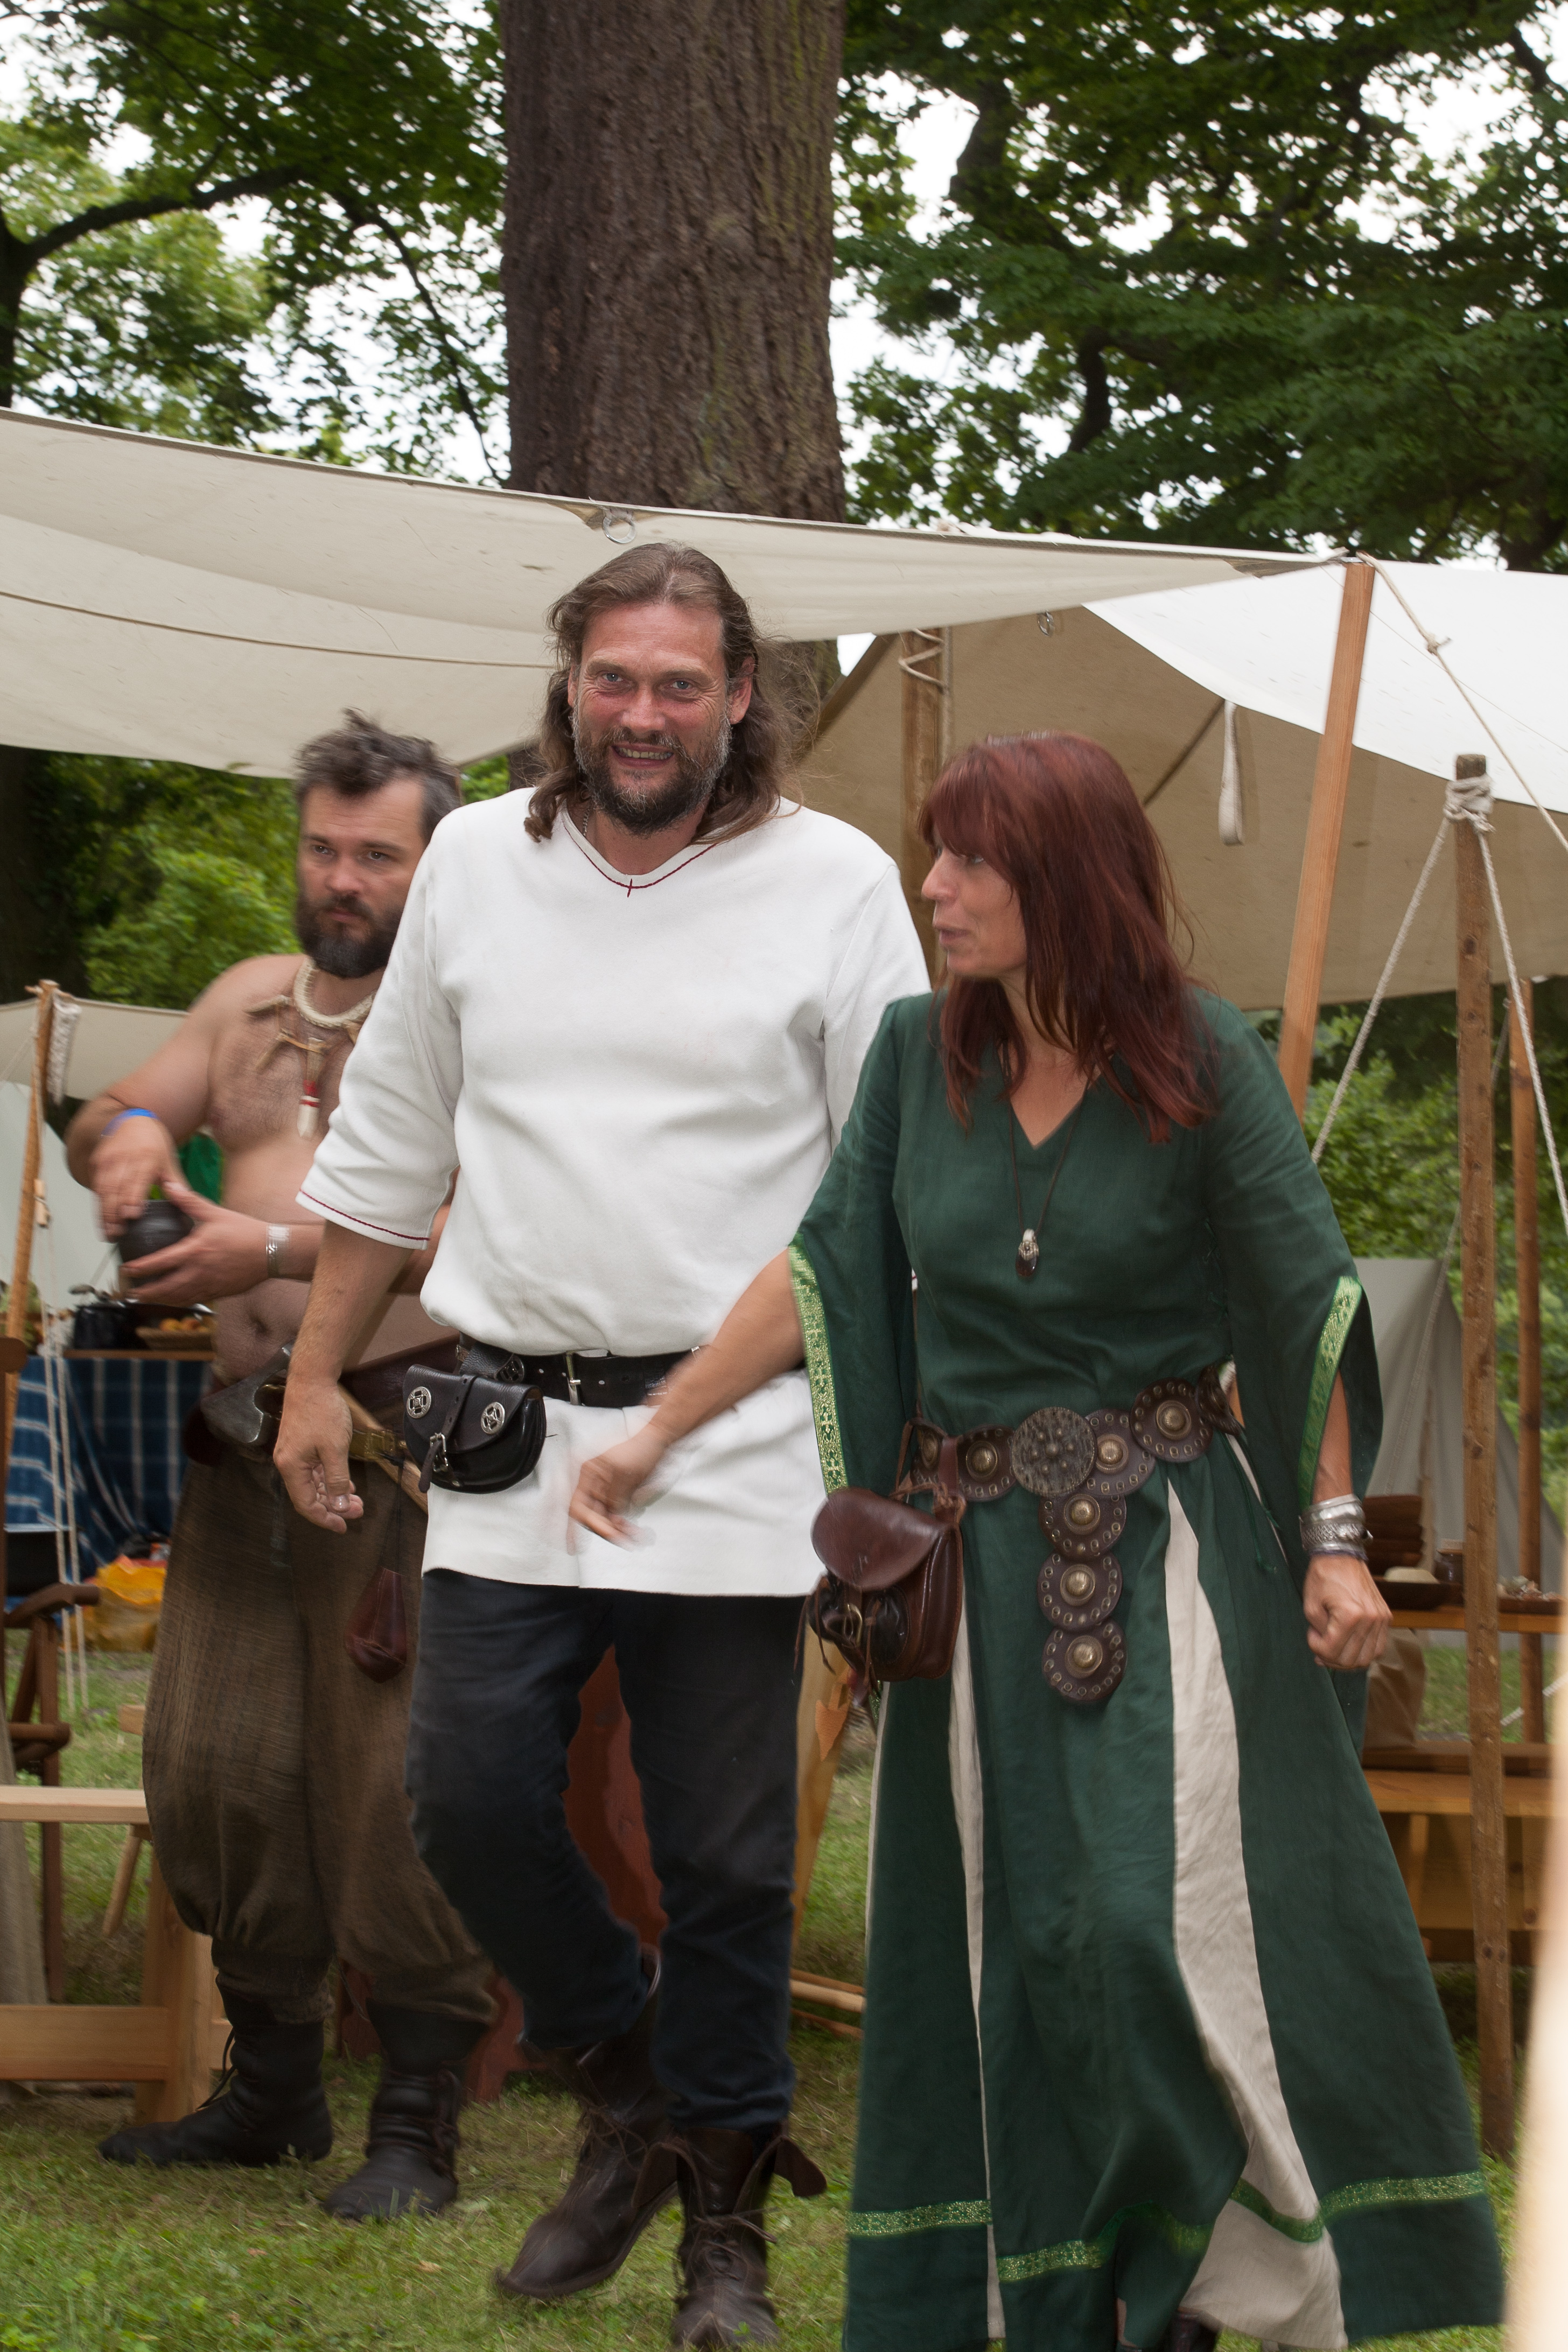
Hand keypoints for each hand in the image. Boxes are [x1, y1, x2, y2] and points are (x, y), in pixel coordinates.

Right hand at [92, 1112, 181, 1236]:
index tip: (131, 1216)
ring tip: (108, 1233)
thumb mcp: (168, 1159)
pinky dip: (98, 1204)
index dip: (132, 1198)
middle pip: (116, 1188)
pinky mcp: (97, 1162)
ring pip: (103, 1189)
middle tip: (117, 1233)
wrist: (131, 1120)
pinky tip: (102, 1220)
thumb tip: (186, 1200)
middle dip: (115, 1212)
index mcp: (146, 1156)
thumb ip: (176, 1181)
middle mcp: (124, 1157)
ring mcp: (108, 1159)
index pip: (137, 1180)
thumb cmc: (153, 1142)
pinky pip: (96, 1186)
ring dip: (104, 1213)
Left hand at [119, 1179, 269, 1305]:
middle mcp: (199, 1271)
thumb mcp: (214, 1213)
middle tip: (131, 1292)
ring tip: (148, 1299)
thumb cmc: (244, 1231)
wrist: (272, 1251)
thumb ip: (188, 1201)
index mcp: (195, 1251)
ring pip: (179, 1297)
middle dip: (146, 1292)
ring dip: (161, 1300)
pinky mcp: (220, 1293)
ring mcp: (210, 1285)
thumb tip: (168, 1186)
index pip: (160, 1262)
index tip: (127, 1270)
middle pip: (165, 1287)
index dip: (141, 1268)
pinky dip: (181, 1301)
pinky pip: (196, 1300)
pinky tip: (176, 1300)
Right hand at [274, 1377, 361, 1533]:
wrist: (311, 1380)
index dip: (325, 1518)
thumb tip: (341, 1506)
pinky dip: (329, 1479)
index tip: (344, 1526)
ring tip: (356, 1500)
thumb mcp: (335, 1449)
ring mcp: (293, 1454)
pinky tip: (346, 1484)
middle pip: (309, 1496)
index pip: (306, 1505)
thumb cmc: (321, 1411)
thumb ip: (337, 1480)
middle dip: (334, 1506)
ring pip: (313, 1484)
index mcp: (291, 1467)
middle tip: (358, 1511)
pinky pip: (314, 1470)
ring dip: (333, 1493)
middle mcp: (288, 1463)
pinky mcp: (300, 1445)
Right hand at [568, 1421, 674, 1545]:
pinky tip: (632, 1530)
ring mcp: (605, 1490)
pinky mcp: (618, 1495)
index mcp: (588, 1473)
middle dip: (604, 1529)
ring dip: (616, 1530)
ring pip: (604, 1518)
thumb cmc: (641, 1447)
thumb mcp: (625, 1471)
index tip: (576, 1545)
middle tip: (620, 1540)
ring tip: (632, 1536)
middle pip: (590, 1515)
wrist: (659, 1441)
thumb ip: (614, 1494)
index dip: (574, 1527)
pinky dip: (624, 1524)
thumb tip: (610, 1515)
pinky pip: (616, 1515)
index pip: (576, 1505)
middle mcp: (593, 1483)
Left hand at [1303, 1553, 1389, 1669]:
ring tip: (1334, 1649)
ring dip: (1348, 1659)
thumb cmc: (1323, 1576)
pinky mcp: (1386, 1616)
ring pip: (1367, 1658)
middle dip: (1331, 1658)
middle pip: (1352, 1660)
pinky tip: (1349, 1645)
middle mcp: (1371, 1619)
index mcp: (1351, 1615)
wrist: (1341, 1554)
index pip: (1332, 1651)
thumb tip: (1325, 1650)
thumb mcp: (1310, 1606)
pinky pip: (1378, 1646)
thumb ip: (1318, 1633)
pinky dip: (1363, 1651)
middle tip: (1320, 1646)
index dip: (1317, 1648)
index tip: (1312, 1635)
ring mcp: (1381, 1619)